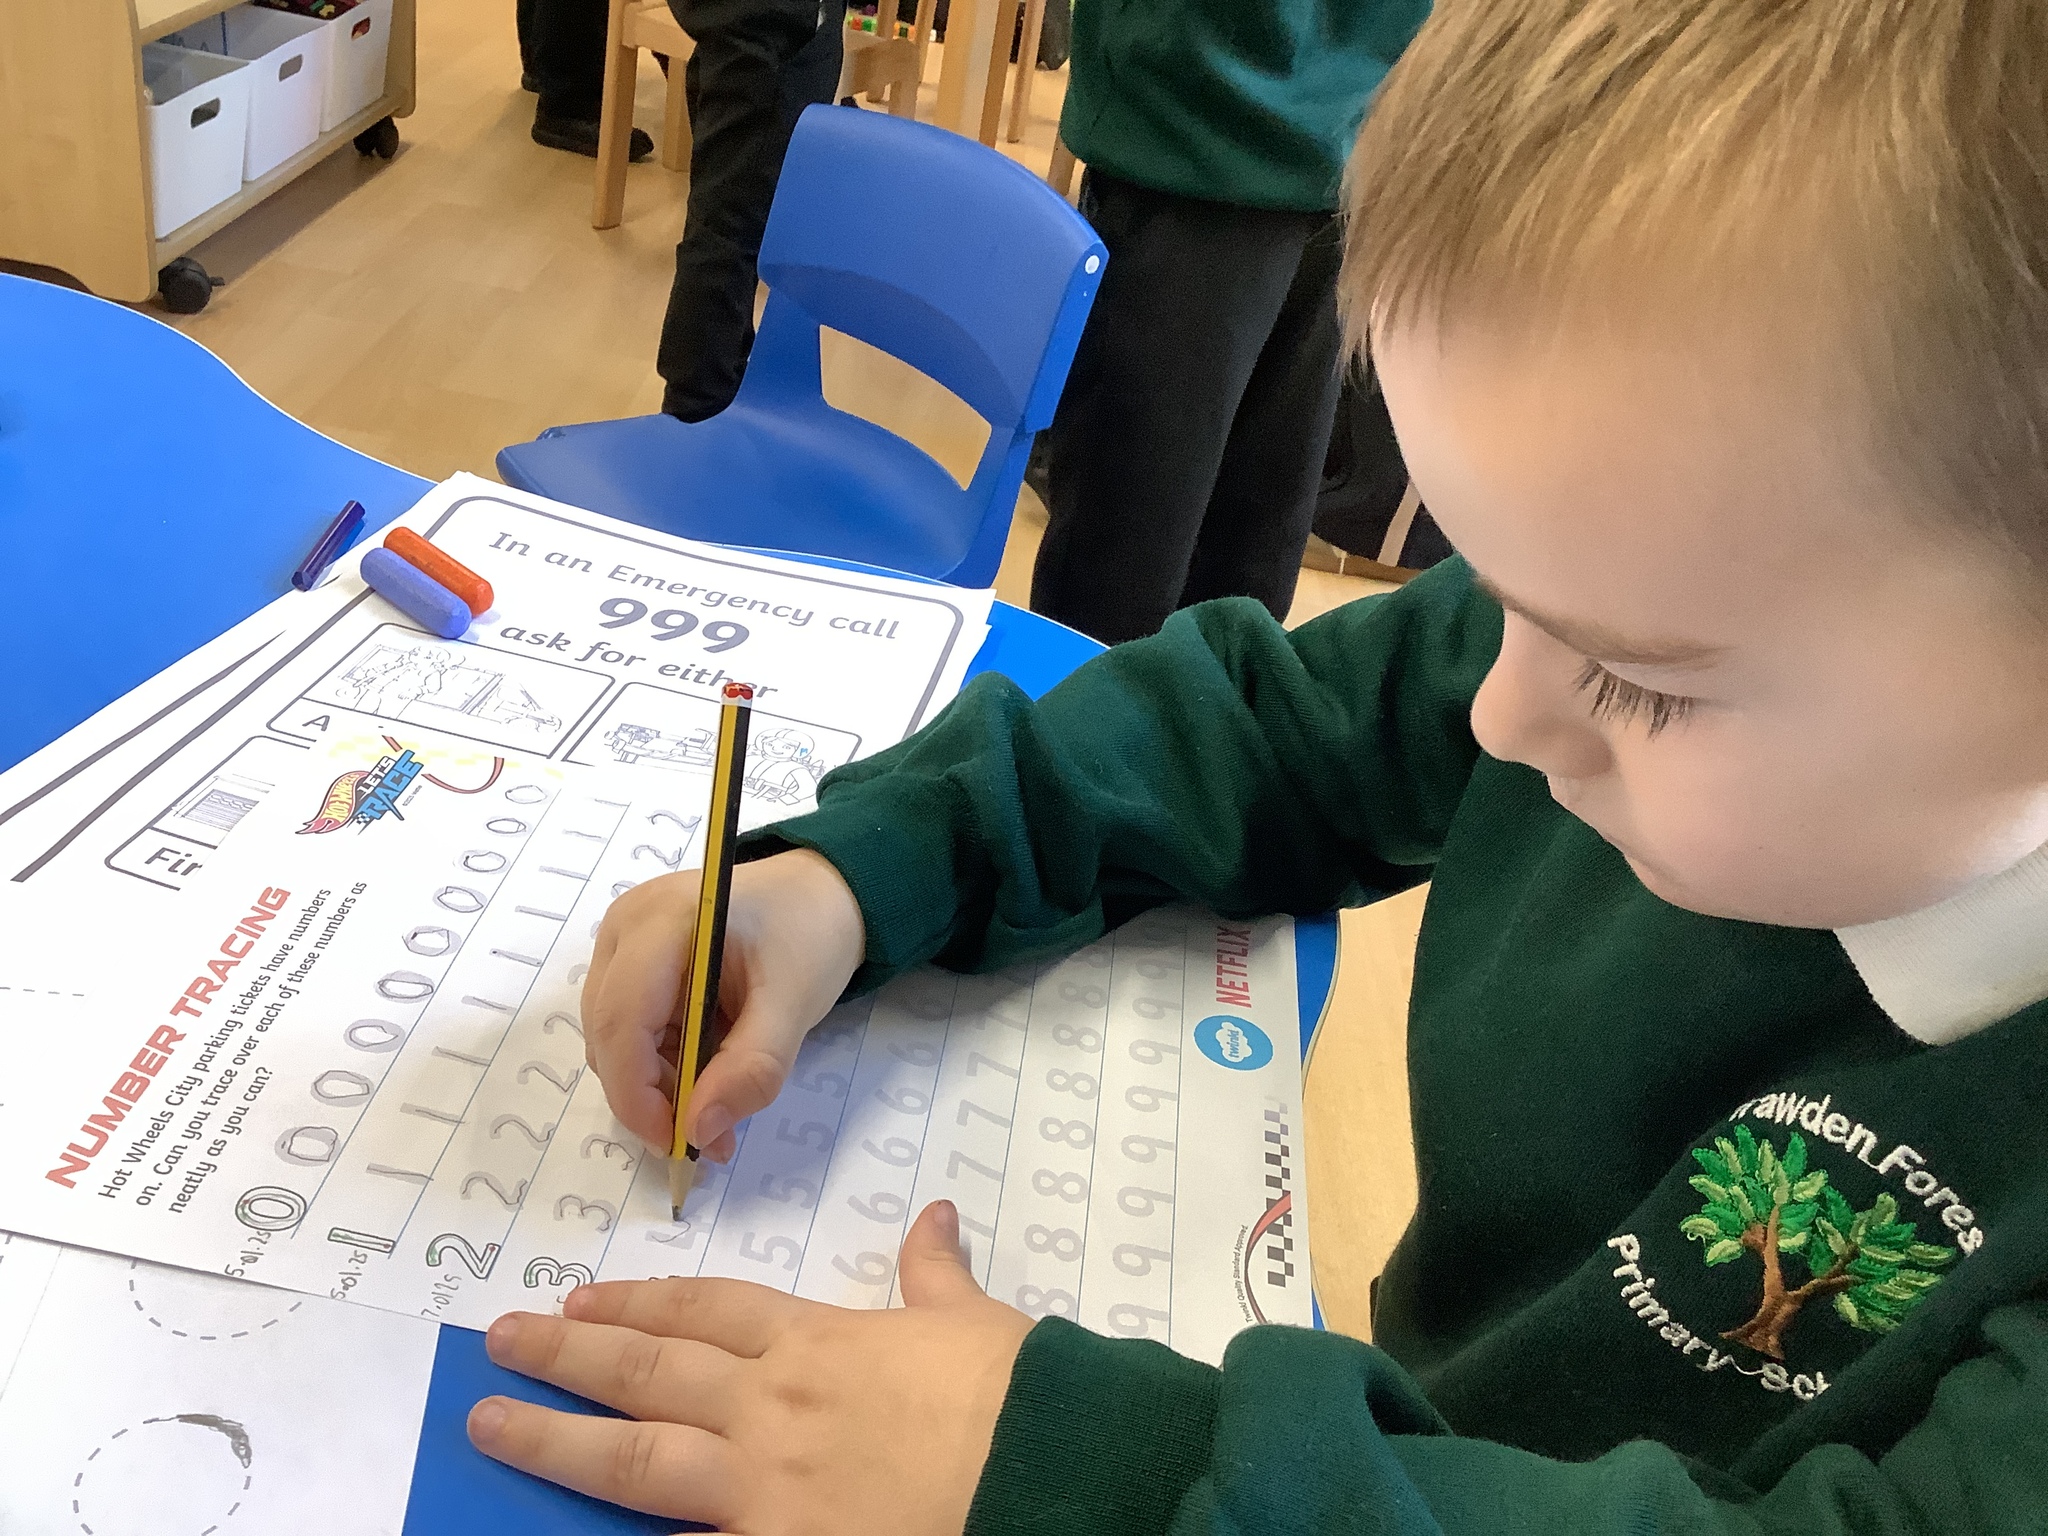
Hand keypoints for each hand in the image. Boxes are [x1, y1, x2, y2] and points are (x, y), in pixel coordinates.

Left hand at [467, 1201, 1032, 1533]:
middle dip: (567, 1356)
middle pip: (647, 1373)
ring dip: (557, 1440)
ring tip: (491, 1424)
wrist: (1041, 1467)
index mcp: (816, 1343)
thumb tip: (934, 1214)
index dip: (637, 1304)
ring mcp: (764, 1487)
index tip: (582, 1299)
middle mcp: (772, 1407)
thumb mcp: (970, 1318)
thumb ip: (932, 1272)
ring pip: (636, 1459)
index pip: (704, 1312)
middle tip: (501, 1341)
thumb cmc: (1013, 1391)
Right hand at [583, 848, 864, 1160]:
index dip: (636, 1092)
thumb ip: (752, 1068)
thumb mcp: (795, 1004)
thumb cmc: (810, 935)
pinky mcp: (630, 962)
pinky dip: (661, 1064)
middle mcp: (626, 925)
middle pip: (611, 1033)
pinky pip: (630, 1029)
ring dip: (657, 1084)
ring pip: (615, 1039)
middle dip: (650, 1096)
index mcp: (664, 919)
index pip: (621, 1018)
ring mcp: (622, 942)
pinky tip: (705, 1073)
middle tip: (707, 1138)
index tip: (676, 1143)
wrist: (819, 895)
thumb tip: (700, 1130)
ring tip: (715, 1103)